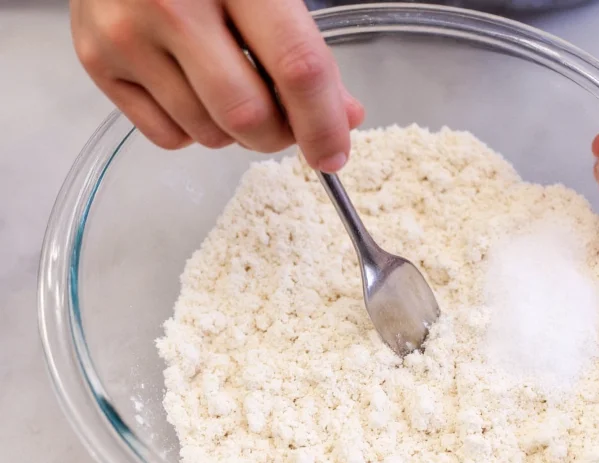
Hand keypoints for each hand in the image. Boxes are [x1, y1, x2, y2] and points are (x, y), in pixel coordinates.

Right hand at [71, 0, 364, 170]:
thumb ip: (306, 46)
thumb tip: (343, 116)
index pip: (296, 65)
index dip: (323, 122)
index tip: (334, 155)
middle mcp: (172, 5)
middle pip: (249, 115)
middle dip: (279, 135)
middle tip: (285, 120)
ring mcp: (128, 36)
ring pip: (209, 134)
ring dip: (235, 131)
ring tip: (229, 86)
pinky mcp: (97, 61)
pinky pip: (168, 137)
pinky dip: (193, 130)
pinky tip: (192, 88)